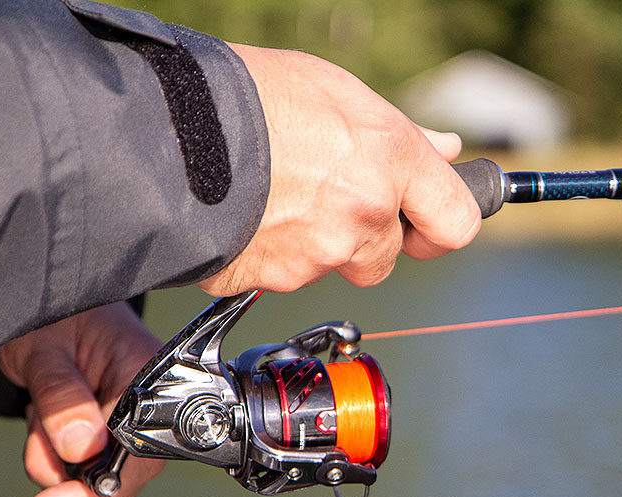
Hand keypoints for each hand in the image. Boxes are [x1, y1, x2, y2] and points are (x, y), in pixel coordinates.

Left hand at [0, 302, 163, 496]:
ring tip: (40, 416)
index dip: (102, 487)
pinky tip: (48, 418)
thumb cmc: (54, 313)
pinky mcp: (115, 423)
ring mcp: (134, 415)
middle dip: (73, 474)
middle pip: (126, 473)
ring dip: (58, 460)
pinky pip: (89, 461)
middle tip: (37, 445)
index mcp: (151, 378)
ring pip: (101, 472)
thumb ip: (62, 400)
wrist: (51, 298)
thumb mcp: (45, 353)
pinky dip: (58, 453)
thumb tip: (81, 450)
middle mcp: (154, 402)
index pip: (143, 454)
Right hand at [196, 45, 481, 295]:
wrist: (165, 128)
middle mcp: (363, 214)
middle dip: (365, 237)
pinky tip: (250, 214)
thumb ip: (399, 133)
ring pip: (334, 266)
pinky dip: (272, 254)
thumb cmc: (249, 96)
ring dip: (316, 244)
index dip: (442, 227)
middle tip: (326, 196)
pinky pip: (285, 276)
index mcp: (390, 160)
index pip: (456, 222)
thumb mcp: (336, 91)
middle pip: (386, 256)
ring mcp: (318, 255)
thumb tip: (444, 149)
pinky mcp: (273, 280)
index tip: (429, 226)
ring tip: (276, 195)